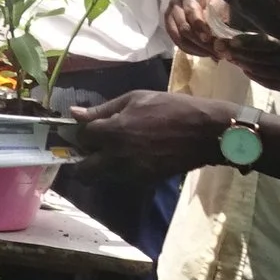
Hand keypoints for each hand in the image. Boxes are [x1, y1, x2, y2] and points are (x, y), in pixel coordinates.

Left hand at [68, 90, 230, 179]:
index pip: (82, 137)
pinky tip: (134, 156)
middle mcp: (117, 156)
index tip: (89, 130)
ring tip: (115, 151)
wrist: (205, 132)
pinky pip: (122, 179)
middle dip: (81, 162)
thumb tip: (74, 114)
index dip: (83, 133)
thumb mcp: (135, 99)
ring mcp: (131, 172)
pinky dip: (121, 170)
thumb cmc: (170, 108)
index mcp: (112, 131)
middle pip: (83, 171)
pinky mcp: (145, 181)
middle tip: (90, 151)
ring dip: (101, 167)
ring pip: (102, 177)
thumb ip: (103, 109)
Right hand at [165, 0, 224, 60]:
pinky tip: (206, 53)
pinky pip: (179, 44)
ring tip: (213, 54)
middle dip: (200, 41)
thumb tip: (218, 36)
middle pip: (183, 27)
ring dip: (197, 49)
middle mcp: (175, 4)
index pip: (190, 10)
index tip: (209, 38)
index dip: (199, 25)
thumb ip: (219, 15)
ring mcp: (170, 17)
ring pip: (179, 38)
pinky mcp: (171, 28)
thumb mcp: (221, 1)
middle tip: (216, 51)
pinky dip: (193, 51)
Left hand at [217, 30, 279, 97]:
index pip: (267, 43)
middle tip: (221, 47)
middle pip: (260, 59)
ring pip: (262, 72)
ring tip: (229, 56)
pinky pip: (270, 83)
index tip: (231, 39)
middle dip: (239, 53)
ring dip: (243, 64)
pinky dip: (255, 76)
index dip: (247, 42)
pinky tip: (245, 68)